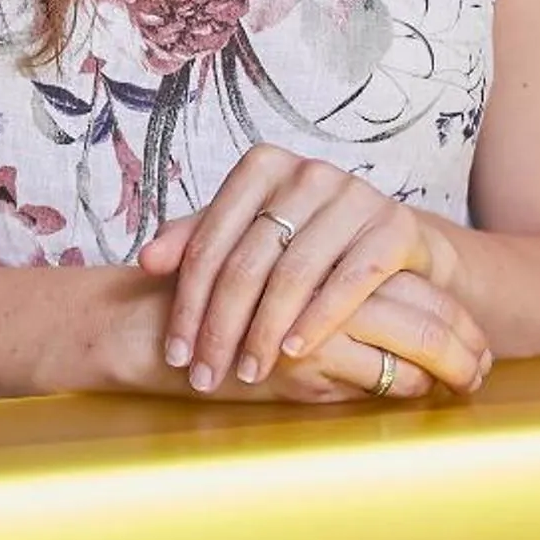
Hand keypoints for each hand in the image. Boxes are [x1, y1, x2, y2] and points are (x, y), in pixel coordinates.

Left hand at [139, 147, 477, 392]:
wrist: (393, 239)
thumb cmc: (308, 238)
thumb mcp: (250, 232)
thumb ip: (197, 240)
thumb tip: (146, 261)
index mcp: (263, 166)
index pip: (209, 241)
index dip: (187, 302)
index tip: (175, 352)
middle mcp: (308, 172)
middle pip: (247, 261)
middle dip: (221, 327)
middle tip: (205, 374)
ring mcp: (354, 195)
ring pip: (293, 274)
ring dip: (264, 332)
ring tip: (247, 373)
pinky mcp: (394, 225)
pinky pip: (350, 280)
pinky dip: (319, 319)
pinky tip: (294, 351)